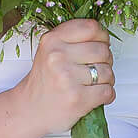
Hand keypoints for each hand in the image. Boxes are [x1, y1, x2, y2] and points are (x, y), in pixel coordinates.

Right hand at [17, 19, 114, 137]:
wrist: (29, 109)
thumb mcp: (50, 50)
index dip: (102, 37)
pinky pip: (108, 92)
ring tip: (94, 84)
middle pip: (103, 50)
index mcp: (52, 40)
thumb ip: (72, 39)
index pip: (92, 27)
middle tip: (95, 69)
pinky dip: (107, 95)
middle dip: (106, 61)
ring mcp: (67, 78)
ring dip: (107, 80)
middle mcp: (58, 56)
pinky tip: (95, 96)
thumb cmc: (44, 81)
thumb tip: (103, 36)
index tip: (101, 44)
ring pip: (108, 72)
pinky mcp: (77, 98)